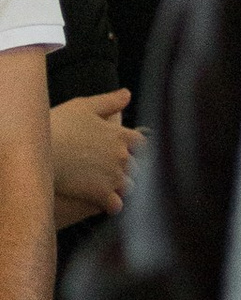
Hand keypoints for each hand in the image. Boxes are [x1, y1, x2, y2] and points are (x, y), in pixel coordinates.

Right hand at [51, 88, 134, 223]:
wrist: (39, 151)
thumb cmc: (58, 124)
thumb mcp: (83, 106)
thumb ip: (109, 101)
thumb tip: (128, 94)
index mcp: (121, 135)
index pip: (141, 143)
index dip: (136, 148)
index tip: (131, 151)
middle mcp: (122, 156)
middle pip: (138, 166)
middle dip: (131, 169)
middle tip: (119, 172)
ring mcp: (113, 176)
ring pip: (130, 186)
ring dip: (124, 187)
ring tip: (114, 189)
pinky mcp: (101, 194)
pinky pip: (116, 205)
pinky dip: (113, 206)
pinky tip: (108, 206)